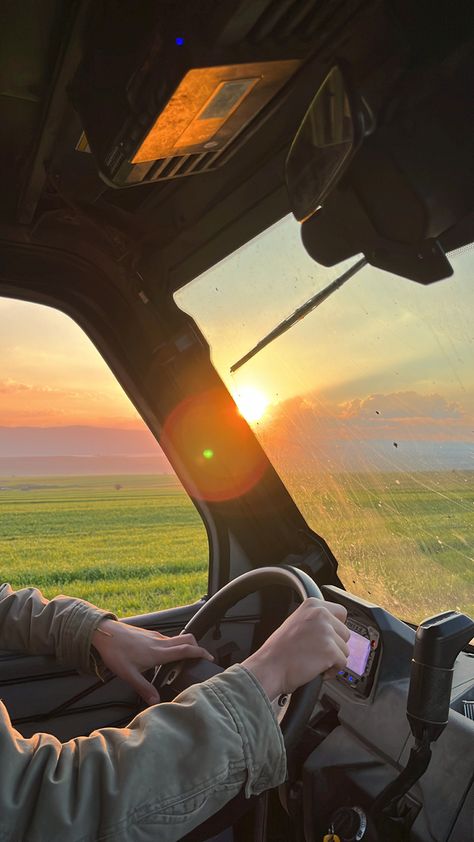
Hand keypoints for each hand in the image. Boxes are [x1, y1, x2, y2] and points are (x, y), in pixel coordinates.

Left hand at [91, 619, 213, 705]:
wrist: (105, 633)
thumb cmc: (116, 652)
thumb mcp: (129, 675)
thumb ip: (144, 688)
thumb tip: (155, 701)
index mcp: (158, 652)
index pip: (186, 649)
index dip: (200, 652)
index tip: (209, 656)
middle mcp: (159, 642)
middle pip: (186, 639)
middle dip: (197, 646)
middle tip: (201, 657)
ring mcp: (154, 636)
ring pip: (176, 638)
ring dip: (185, 646)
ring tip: (184, 659)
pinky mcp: (148, 634)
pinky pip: (166, 638)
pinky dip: (173, 645)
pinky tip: (164, 655)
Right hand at [243, 599, 349, 700]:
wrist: (269, 667)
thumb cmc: (279, 651)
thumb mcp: (296, 622)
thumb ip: (315, 620)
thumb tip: (333, 627)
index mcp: (312, 604)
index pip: (341, 612)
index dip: (336, 628)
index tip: (328, 637)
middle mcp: (321, 614)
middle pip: (345, 632)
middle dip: (334, 645)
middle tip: (316, 652)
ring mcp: (326, 631)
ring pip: (345, 649)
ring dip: (333, 659)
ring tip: (314, 660)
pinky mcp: (330, 650)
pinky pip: (342, 663)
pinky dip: (332, 671)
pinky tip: (317, 669)